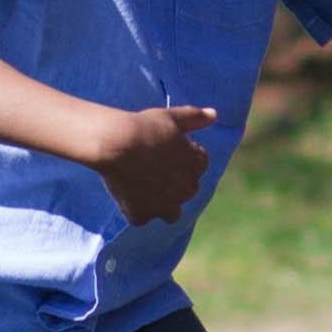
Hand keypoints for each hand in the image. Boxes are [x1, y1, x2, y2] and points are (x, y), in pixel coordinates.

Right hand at [90, 105, 214, 224]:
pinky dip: (135, 209)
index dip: (181, 157)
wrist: (116, 143)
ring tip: (143, 188)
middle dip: (175, 183)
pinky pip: (141, 217)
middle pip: (186, 190)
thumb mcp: (170, 116)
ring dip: (163, 205)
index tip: (162, 149)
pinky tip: (124, 194)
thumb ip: (194, 117)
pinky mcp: (142, 214)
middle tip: (151, 166)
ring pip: (171, 213)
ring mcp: (164, 205)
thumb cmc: (143, 127)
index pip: (198, 165)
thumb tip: (214, 114)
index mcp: (196, 165)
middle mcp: (186, 189)